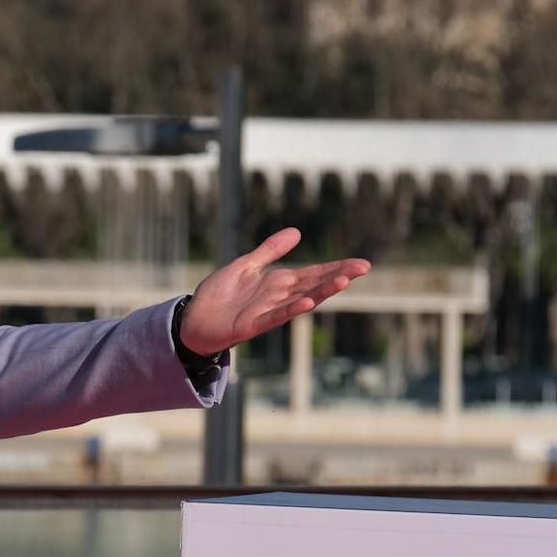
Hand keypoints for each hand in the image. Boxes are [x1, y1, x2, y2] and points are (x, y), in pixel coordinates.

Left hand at [180, 228, 370, 355]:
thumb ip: (269, 251)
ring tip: (343, 281)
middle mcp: (277, 297)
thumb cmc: (219, 295)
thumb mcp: (245, 266)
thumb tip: (296, 231)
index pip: (313, 273)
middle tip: (363, 268)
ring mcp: (266, 311)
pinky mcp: (252, 325)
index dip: (336, 268)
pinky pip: (275, 316)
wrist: (192, 320)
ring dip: (321, 292)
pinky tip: (307, 303)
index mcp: (277, 283)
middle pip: (313, 285)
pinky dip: (290, 309)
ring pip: (300, 300)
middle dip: (337, 276)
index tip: (361, 264)